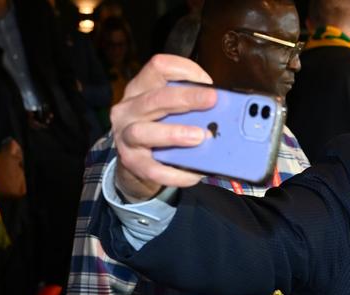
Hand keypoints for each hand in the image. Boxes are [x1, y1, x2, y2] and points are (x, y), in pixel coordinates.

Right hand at [109, 54, 215, 200]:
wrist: (136, 164)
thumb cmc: (160, 129)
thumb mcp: (170, 111)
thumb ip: (190, 105)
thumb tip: (224, 109)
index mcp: (141, 89)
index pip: (157, 67)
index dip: (184, 69)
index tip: (208, 81)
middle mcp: (128, 109)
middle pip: (155, 98)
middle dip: (186, 98)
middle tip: (212, 100)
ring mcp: (125, 136)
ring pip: (144, 132)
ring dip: (174, 134)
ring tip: (200, 137)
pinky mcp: (132, 163)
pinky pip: (154, 169)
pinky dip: (177, 173)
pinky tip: (196, 173)